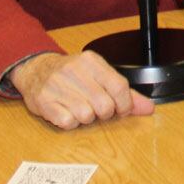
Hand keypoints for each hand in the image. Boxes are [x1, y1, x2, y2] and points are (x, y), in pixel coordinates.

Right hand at [9, 51, 153, 129]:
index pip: (119, 86)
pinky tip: (66, 111)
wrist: (35, 70)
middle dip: (104, 113)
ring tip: (79, 108)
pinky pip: (68, 122)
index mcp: (91, 61)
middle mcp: (74, 70)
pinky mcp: (44, 101)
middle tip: (97, 108)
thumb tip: (148, 108)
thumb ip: (124, 92)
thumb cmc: (72, 75)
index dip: (125, 104)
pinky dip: (70, 122)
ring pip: (87, 116)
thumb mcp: (98, 75)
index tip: (122, 109)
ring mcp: (57, 85)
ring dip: (86, 118)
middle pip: (104, 105)